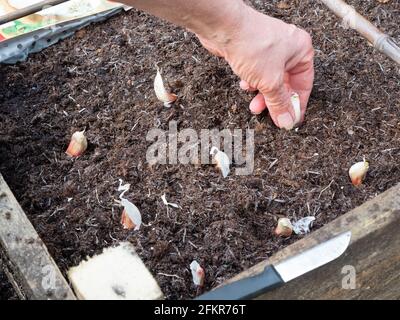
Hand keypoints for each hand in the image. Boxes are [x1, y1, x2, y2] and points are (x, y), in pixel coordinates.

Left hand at [197, 6, 313, 129]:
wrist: (224, 28)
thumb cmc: (252, 44)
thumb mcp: (270, 82)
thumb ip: (279, 103)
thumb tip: (287, 119)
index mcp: (301, 50)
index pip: (304, 84)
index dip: (297, 104)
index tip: (291, 119)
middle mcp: (288, 48)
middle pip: (286, 83)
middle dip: (275, 101)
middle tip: (270, 115)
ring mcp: (270, 49)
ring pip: (270, 80)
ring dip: (262, 94)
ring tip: (254, 104)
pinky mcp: (254, 51)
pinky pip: (257, 73)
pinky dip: (252, 82)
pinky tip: (245, 85)